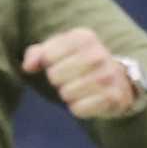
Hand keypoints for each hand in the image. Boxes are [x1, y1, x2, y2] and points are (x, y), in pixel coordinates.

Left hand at [22, 29, 139, 118]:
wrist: (119, 80)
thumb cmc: (80, 63)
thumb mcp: (59, 50)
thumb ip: (37, 54)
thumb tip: (27, 67)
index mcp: (84, 37)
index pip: (47, 57)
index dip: (50, 64)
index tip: (63, 63)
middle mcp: (98, 54)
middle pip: (55, 76)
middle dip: (58, 81)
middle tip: (72, 79)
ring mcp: (108, 76)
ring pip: (66, 94)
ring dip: (69, 95)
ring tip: (80, 89)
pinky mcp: (114, 98)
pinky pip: (78, 109)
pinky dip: (79, 108)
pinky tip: (89, 101)